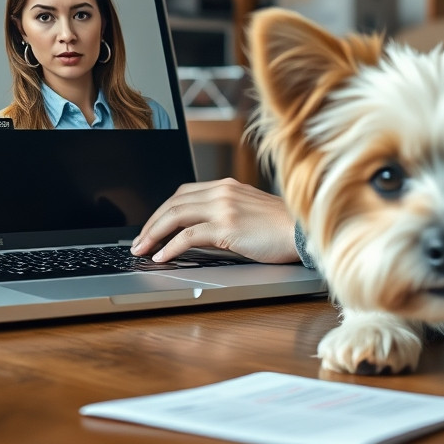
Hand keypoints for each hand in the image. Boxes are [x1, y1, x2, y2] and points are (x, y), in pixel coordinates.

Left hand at [131, 178, 298, 264]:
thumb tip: (198, 233)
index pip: (183, 193)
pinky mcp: (227, 227)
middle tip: (138, 241)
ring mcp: (224, 207)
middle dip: (151, 223)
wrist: (305, 232)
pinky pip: (188, 236)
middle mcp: (222, 192)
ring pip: (175, 216)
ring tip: (142, 249)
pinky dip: (170, 246)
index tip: (151, 227)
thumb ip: (225, 213)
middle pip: (173, 203)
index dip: (162, 211)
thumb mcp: (249, 211)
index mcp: (226, 186)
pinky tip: (162, 256)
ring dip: (154, 234)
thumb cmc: (282, 228)